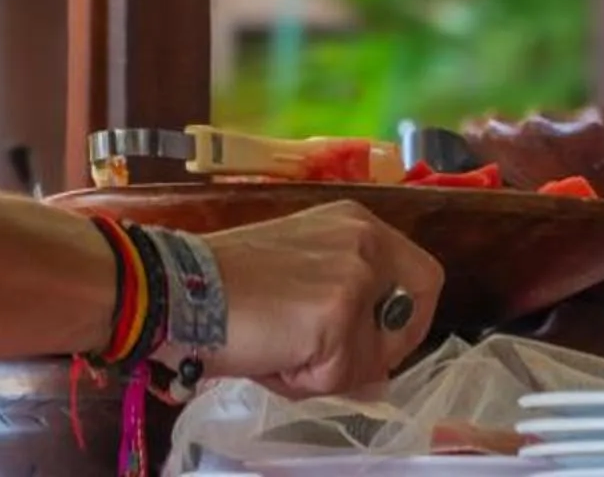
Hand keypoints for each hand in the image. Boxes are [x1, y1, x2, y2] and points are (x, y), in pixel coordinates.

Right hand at [190, 202, 443, 396]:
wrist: (179, 285)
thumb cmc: (226, 282)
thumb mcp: (301, 271)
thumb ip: (346, 298)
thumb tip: (376, 364)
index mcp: (356, 223)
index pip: (423, 276)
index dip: (406, 320)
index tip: (375, 343)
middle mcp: (365, 239)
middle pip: (410, 316)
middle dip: (376, 351)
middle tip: (328, 359)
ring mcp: (355, 276)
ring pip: (373, 355)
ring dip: (330, 370)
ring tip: (281, 351)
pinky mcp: (337, 314)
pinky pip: (341, 374)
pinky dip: (306, 380)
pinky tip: (271, 357)